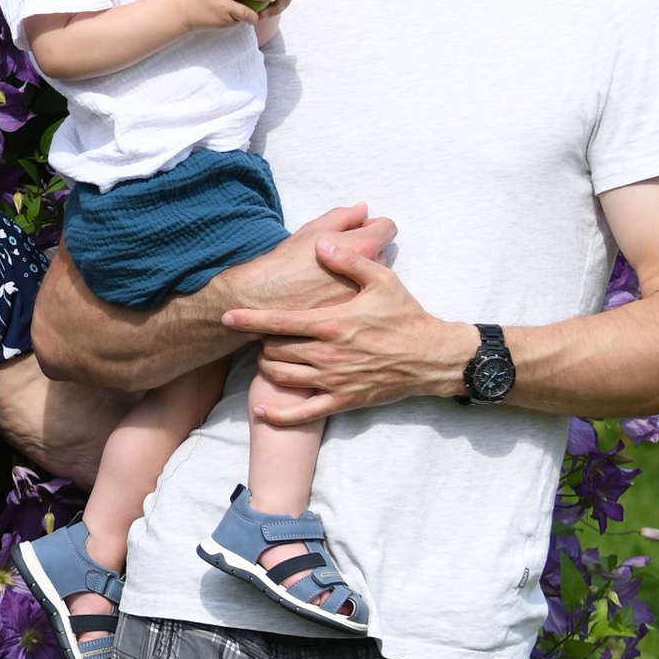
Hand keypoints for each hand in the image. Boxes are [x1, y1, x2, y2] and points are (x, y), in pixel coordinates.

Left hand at [226, 233, 466, 424]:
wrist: (431, 357)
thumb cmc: (405, 316)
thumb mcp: (382, 280)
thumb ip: (349, 261)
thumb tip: (321, 244)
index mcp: (333, 323)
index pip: (280, 322)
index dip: (249, 318)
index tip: (227, 315)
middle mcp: (328, 354)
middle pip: (275, 350)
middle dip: (261, 342)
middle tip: (261, 334)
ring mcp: (334, 380)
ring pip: (283, 377)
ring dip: (268, 367)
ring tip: (268, 356)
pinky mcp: (343, 401)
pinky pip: (303, 413)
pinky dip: (278, 414)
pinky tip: (262, 410)